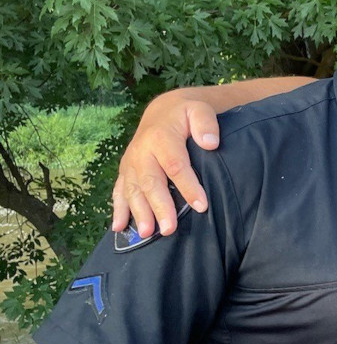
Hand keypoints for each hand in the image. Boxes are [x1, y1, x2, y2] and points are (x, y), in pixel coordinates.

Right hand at [112, 91, 219, 237]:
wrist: (163, 111)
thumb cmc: (186, 115)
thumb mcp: (199, 110)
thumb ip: (206, 123)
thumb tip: (210, 142)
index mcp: (161, 137)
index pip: (175, 165)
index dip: (188, 186)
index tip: (201, 205)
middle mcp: (142, 151)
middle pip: (151, 182)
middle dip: (160, 207)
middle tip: (170, 229)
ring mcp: (131, 163)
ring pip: (133, 190)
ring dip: (138, 213)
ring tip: (147, 233)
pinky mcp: (126, 171)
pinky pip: (119, 191)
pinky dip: (118, 209)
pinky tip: (118, 227)